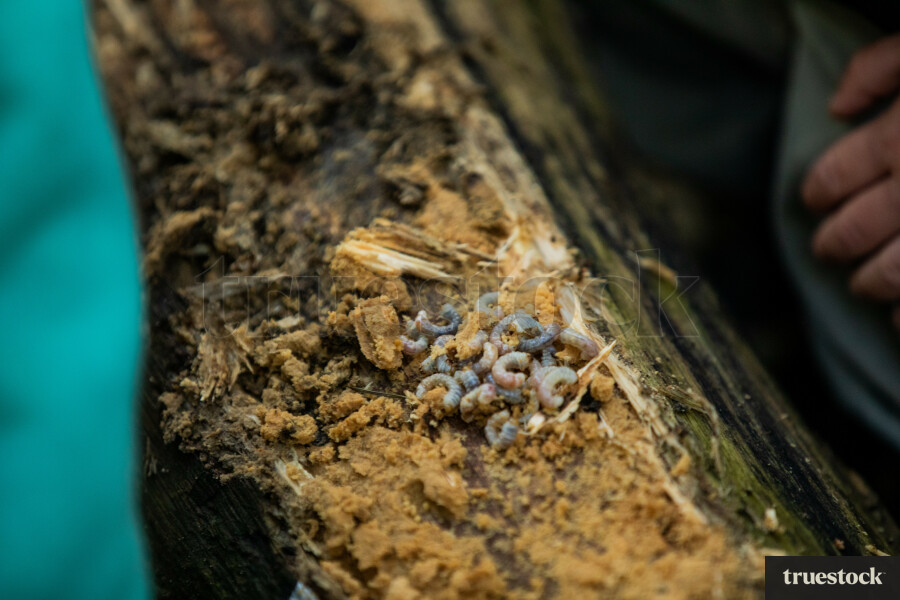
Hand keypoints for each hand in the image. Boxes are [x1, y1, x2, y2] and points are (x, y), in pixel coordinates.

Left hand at [802, 34, 899, 327]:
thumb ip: (881, 67)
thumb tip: (837, 107)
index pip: (834, 177)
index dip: (817, 192)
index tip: (815, 200)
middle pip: (853, 230)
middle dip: (833, 243)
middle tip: (828, 247)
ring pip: (889, 273)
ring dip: (868, 283)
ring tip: (862, 283)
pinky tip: (898, 318)